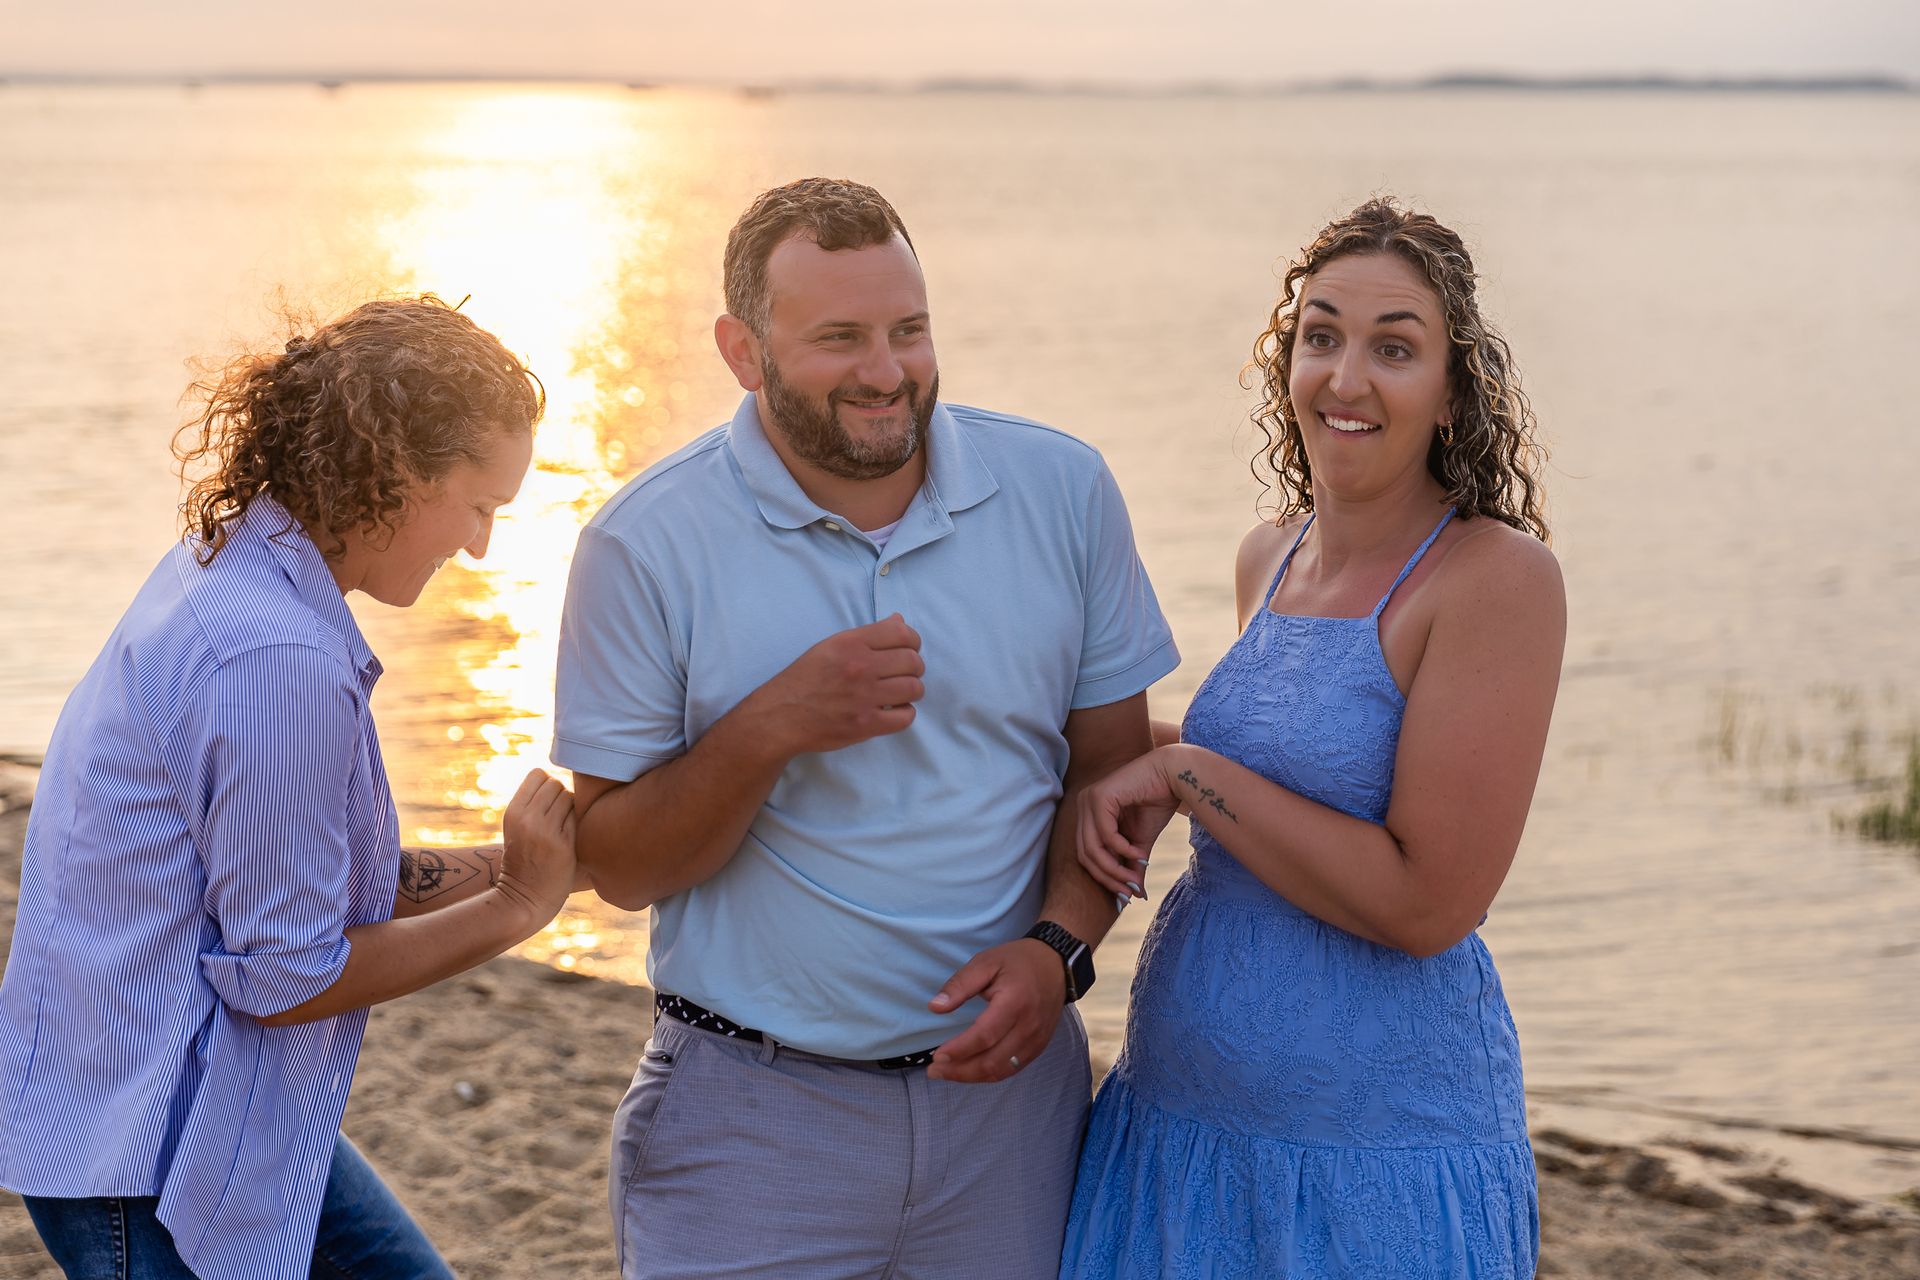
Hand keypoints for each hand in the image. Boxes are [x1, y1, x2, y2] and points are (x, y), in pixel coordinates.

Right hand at [494, 769, 578, 928]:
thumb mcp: (517, 827)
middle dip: (561, 796)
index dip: (546, 784)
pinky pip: (579, 817)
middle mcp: (527, 819)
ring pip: (570, 798)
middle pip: (556, 784)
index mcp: (513, 812)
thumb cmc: (524, 859)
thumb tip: (558, 778)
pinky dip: (578, 823)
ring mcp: (547, 832)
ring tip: (564, 827)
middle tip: (558, 816)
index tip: (547, 801)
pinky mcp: (565, 845)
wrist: (524, 898)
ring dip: (571, 809)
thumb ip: (533, 802)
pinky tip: (571, 837)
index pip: (538, 774)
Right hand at [746, 614, 925, 756]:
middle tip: (904, 674)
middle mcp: (860, 667)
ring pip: (914, 688)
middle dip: (914, 667)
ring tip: (899, 693)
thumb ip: (867, 635)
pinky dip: (904, 713)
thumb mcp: (831, 646)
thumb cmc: (805, 679)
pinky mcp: (866, 724)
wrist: (781, 715)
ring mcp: (864, 697)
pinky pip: (905, 717)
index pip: (903, 633)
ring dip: (912, 690)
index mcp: (851, 643)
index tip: (908, 650)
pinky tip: (893, 710)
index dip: (913, 641)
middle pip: (913, 661)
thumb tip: (900, 620)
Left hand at [925, 939, 1064, 1083]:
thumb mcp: (985, 962)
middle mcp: (1028, 1027)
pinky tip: (971, 1071)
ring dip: (972, 1077)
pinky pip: (1013, 1069)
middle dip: (960, 1071)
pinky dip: (990, 1074)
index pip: (984, 1036)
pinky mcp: (1039, 1046)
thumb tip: (935, 1007)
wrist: (1055, 964)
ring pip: (1002, 1070)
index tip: (936, 1056)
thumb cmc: (1017, 961)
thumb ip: (960, 985)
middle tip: (934, 1070)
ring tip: (947, 1074)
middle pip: (992, 1061)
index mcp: (1014, 1003)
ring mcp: (1036, 1040)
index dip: (959, 1050)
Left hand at [1077, 748, 1181, 901]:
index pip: (1086, 855)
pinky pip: (1105, 833)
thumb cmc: (1157, 802)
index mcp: (1088, 815)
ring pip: (1093, 847)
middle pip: (1085, 855)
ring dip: (1115, 868)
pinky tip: (1139, 852)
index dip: (1104, 878)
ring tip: (1134, 877)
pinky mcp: (1099, 796)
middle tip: (1129, 892)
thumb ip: (1133, 865)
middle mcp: (1083, 806)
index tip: (1124, 896)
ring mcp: (1088, 800)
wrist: (1173, 774)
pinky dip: (1122, 848)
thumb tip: (1135, 895)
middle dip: (1108, 877)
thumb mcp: (1141, 842)